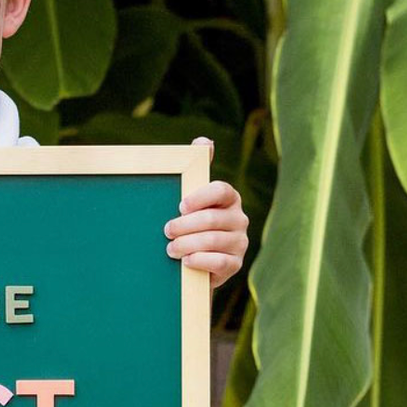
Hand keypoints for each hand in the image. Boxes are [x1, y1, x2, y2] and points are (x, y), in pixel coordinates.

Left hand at [163, 137, 247, 289]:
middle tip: (166, 231)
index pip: (222, 190)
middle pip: (212, 219)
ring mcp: (240, 242)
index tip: (180, 205)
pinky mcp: (236, 264)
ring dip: (187, 244)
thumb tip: (204, 141)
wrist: (193, 262)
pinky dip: (200, 261)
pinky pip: (220, 262)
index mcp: (229, 198)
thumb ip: (196, 169)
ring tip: (170, 249)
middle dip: (185, 225)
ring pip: (213, 241)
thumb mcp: (190, 199)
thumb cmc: (189, 224)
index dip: (200, 197)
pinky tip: (186, 261)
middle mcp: (239, 219)